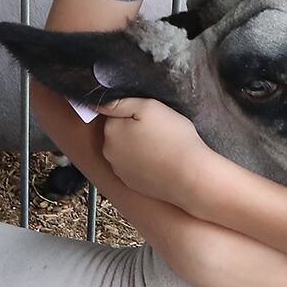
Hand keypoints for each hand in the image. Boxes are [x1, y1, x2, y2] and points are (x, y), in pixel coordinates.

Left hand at [93, 97, 210, 204]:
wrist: (189, 176)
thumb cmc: (173, 138)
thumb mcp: (148, 107)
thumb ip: (120, 103)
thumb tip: (97, 102)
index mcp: (111, 131)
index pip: (115, 114)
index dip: (134, 113)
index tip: (151, 118)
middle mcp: (109, 152)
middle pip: (118, 133)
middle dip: (133, 130)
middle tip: (158, 131)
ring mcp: (119, 170)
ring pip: (125, 151)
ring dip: (137, 147)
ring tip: (161, 147)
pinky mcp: (131, 183)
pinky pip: (134, 167)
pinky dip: (143, 163)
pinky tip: (160, 161)